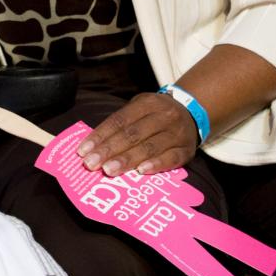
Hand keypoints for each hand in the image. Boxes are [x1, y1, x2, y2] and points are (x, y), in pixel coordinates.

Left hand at [76, 91, 198, 176]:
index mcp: (147, 103)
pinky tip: (141, 172)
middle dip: (109, 150)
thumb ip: (122, 124)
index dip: (100, 135)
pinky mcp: (187, 150)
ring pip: (149, 147)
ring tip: (109, 170)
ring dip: (127, 160)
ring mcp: (177, 133)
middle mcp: (163, 116)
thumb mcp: (140, 108)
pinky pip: (171, 158)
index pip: (119, 120)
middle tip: (91, 164)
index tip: (83, 150)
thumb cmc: (156, 115)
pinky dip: (156, 165)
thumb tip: (94, 146)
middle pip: (132, 134)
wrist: (193, 112)